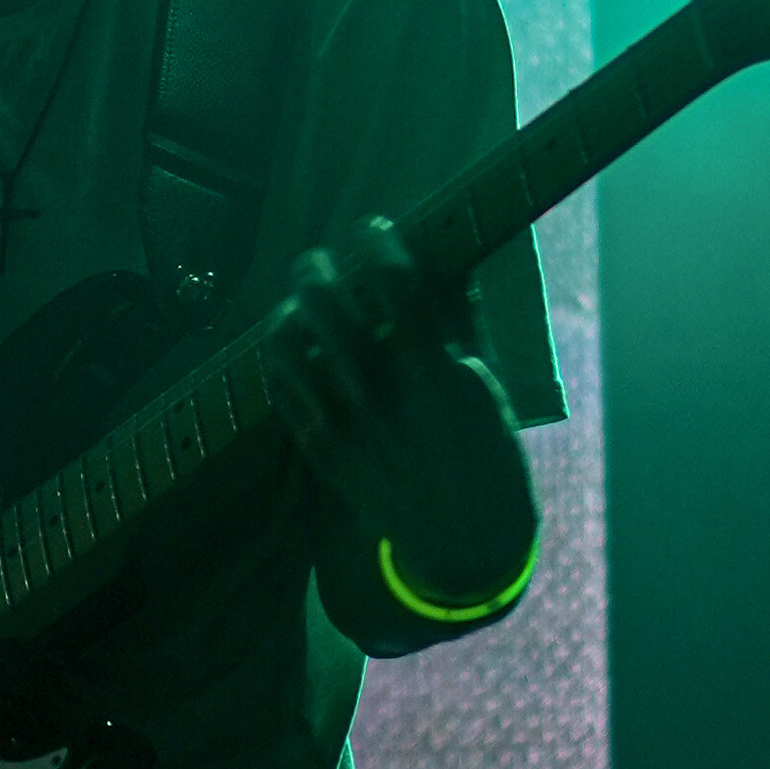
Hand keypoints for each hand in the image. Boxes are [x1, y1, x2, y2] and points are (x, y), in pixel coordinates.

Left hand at [261, 221, 533, 597]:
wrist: (463, 542)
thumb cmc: (488, 456)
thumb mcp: (488, 387)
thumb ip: (463, 323)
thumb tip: (449, 262)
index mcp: (438, 374)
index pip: (398, 285)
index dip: (380, 244)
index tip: (373, 226)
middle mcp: (384, 395)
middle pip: (328, 308)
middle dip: (316, 271)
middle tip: (317, 259)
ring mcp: (345, 425)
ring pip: (290, 348)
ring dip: (288, 315)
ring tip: (296, 304)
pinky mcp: (322, 451)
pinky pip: (283, 392)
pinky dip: (281, 363)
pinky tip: (290, 349)